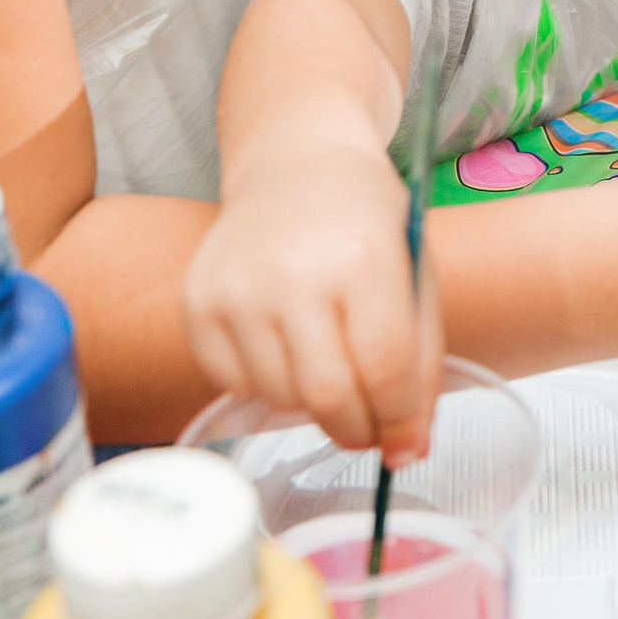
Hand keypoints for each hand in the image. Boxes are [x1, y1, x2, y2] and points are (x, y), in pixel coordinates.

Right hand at [183, 146, 440, 463]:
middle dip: (356, 430)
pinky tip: (284, 342)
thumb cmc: (366, 225)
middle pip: (328, 395)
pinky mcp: (198, 300)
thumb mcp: (415, 276)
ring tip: (327, 360)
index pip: (385, 368)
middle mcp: (295, 270)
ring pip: (279, 398)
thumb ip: (419, 365)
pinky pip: (233, 384)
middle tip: (367, 427)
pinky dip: (265, 383)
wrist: (297, 166)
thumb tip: (408, 452)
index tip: (405, 441)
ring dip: (311, 403)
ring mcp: (239, 285)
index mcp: (365, 256)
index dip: (400, 419)